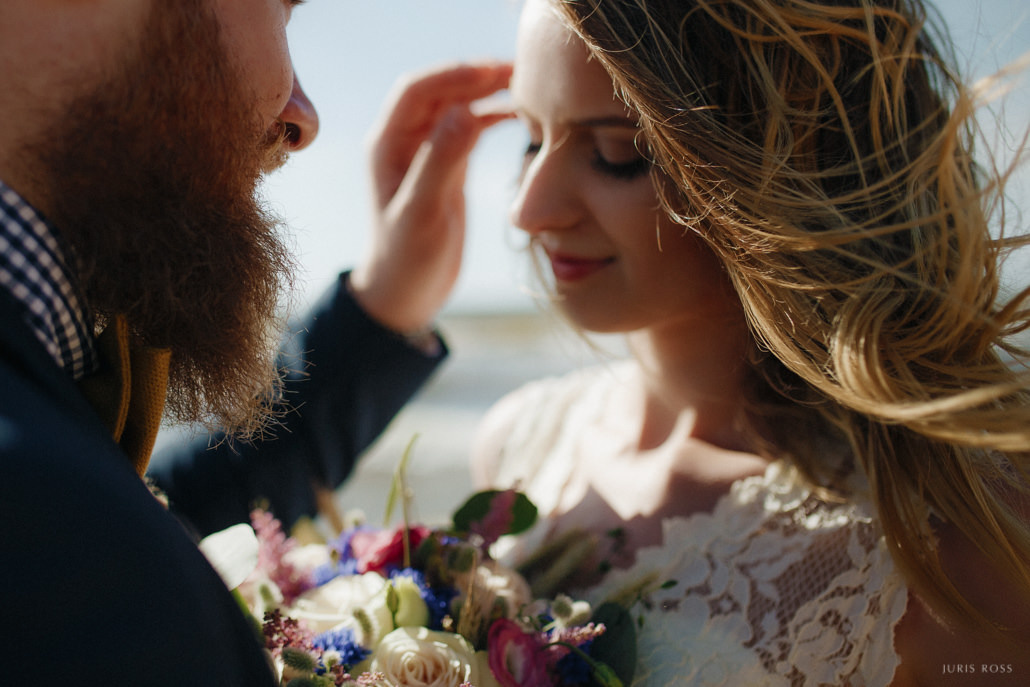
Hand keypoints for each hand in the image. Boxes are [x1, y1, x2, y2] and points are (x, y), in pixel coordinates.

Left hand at [349, 61, 513, 333]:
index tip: (493, 71)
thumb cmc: (406, 259)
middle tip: (521, 70)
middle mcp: (405, 142)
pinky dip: (493, 118)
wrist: (406, 294)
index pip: (418, 90)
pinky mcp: (448, 169)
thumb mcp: (423, 211)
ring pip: (458, 107)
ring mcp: (428, 153)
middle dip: (476, 76)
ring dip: (488, 93)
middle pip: (441, 91)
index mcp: (387, 145)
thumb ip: (441, 161)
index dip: (454, 74)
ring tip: (526, 87)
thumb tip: (465, 111)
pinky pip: (470, 130)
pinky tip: (520, 117)